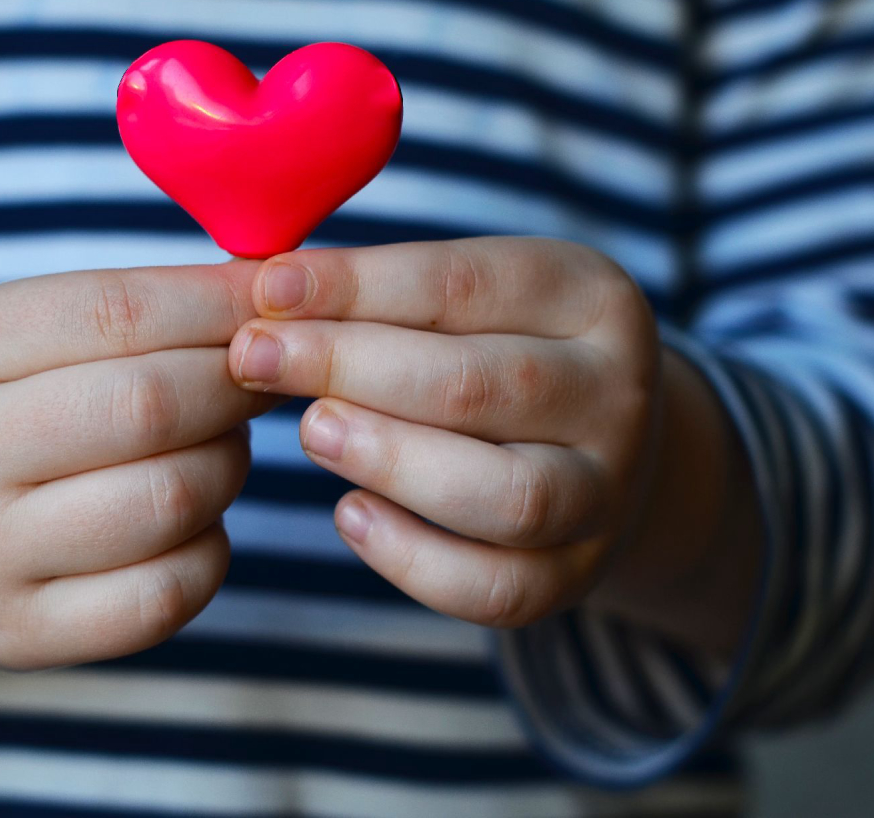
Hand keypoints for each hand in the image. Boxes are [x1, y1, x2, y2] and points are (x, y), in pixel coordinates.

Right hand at [0, 262, 275, 669]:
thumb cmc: (3, 414)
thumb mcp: (29, 339)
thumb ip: (137, 311)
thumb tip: (274, 289)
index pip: (117, 314)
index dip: (218, 307)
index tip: (275, 304)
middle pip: (148, 408)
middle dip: (233, 388)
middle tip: (258, 383)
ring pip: (169, 501)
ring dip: (227, 467)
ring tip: (218, 448)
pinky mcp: (20, 635)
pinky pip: (164, 595)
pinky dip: (209, 550)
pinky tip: (195, 523)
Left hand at [227, 238, 758, 648]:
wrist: (600, 446)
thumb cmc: (499, 351)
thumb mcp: (470, 299)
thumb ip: (383, 292)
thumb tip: (266, 291)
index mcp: (591, 298)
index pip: (464, 286)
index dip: (356, 287)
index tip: (265, 289)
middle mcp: (617, 396)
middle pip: (481, 386)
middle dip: (350, 368)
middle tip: (256, 358)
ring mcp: (606, 495)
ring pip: (506, 495)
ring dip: (391, 461)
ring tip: (311, 431)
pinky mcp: (576, 576)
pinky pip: (497, 589)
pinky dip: (413, 558)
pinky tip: (349, 514)